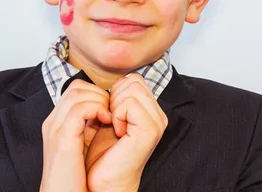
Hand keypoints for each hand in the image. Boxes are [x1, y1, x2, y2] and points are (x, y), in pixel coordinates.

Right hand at [40, 80, 111, 191]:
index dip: (97, 95)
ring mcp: (55, 129)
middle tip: (113, 111)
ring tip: (111, 116)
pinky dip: (97, 110)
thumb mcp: (83, 147)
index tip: (111, 110)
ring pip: (77, 92)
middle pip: (76, 87)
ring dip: (100, 100)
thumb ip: (89, 128)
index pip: (76, 91)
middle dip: (100, 94)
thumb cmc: (78, 179)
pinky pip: (80, 109)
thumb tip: (106, 113)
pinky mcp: (62, 139)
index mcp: (57, 124)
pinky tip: (107, 121)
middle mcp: (53, 122)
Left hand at [86, 74, 168, 191]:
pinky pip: (130, 103)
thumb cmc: (103, 154)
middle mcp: (158, 115)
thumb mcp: (110, 118)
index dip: (115, 93)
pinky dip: (117, 115)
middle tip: (111, 121)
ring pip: (132, 88)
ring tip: (114, 127)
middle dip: (115, 97)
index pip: (134, 80)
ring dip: (115, 106)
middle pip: (134, 80)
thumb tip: (112, 81)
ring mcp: (156, 122)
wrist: (103, 180)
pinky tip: (117, 132)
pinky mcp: (150, 130)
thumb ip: (116, 99)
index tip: (109, 115)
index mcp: (151, 111)